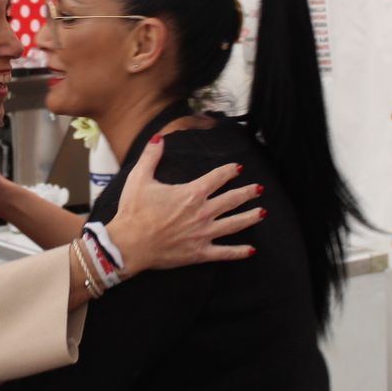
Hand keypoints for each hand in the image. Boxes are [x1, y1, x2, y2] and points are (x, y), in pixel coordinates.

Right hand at [107, 135, 263, 271]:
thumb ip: (151, 156)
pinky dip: (239, 252)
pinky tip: (251, 250)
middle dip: (247, 193)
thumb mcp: (139, 178)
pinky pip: (224, 252)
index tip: (238, 168)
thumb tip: (158, 138)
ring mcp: (203, 233)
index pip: (217, 178)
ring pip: (234, 224)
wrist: (129, 244)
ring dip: (250, 217)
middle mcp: (202, 212)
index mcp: (192, 193)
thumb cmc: (134, 212)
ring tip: (262, 212)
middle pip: (232, 200)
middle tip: (259, 188)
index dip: (229, 171)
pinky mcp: (199, 252)